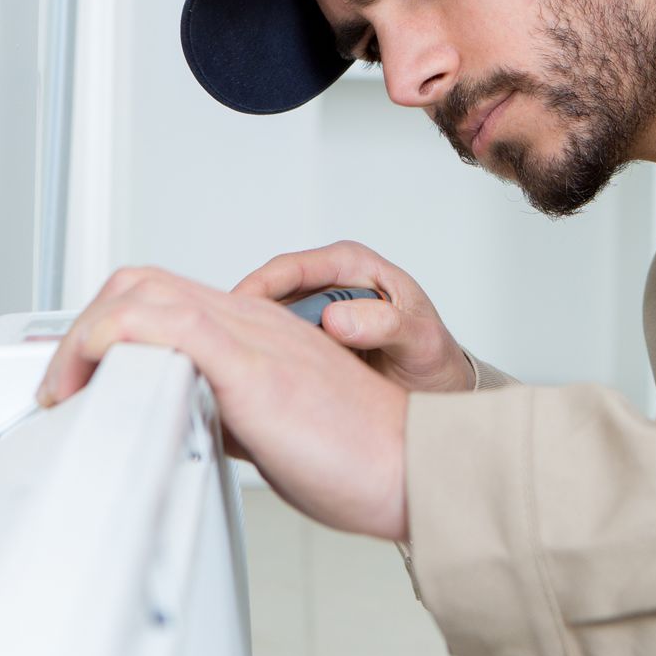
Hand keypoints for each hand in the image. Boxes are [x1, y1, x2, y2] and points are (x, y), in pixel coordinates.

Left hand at [36, 266, 409, 541]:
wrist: (411, 465)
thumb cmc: (359, 454)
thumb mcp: (274, 427)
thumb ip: (229, 409)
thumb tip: (185, 421)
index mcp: (257, 332)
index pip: (164, 299)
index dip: (111, 328)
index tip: (83, 378)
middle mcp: (251, 320)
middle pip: (143, 282)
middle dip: (85, 327)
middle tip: (65, 383)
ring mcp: (251, 335)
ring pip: (144, 290)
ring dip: (86, 335)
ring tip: (69, 388)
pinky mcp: (251, 364)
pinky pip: (165, 322)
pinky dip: (111, 338)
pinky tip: (96, 381)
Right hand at [234, 240, 474, 394]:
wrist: (437, 390)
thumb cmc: (433, 356)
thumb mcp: (419, 339)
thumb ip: (385, 325)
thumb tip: (337, 318)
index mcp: (354, 266)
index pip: (294, 268)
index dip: (260, 288)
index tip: (237, 311)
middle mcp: (330, 283)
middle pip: (270, 292)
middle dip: (241, 315)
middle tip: (218, 342)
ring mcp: (316, 312)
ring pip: (266, 318)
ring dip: (246, 337)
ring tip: (225, 361)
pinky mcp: (309, 339)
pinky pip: (275, 342)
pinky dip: (259, 355)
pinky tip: (247, 376)